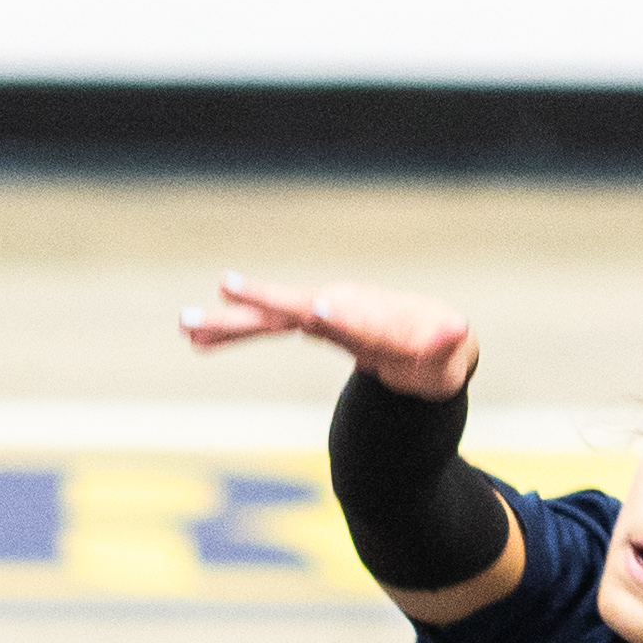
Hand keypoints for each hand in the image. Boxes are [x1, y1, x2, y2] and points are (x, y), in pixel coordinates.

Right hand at [178, 274, 477, 397]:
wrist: (425, 339)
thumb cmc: (438, 353)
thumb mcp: (449, 355)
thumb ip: (446, 344)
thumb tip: (456, 331)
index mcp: (375, 317)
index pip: (352, 318)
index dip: (336, 317)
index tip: (314, 310)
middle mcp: (341, 306)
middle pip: (297, 307)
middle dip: (263, 300)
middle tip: (226, 287)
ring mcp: (319, 312)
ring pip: (270, 315)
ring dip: (230, 319)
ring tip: (187, 323)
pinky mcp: (305, 322)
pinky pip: (264, 328)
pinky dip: (232, 334)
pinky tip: (196, 339)